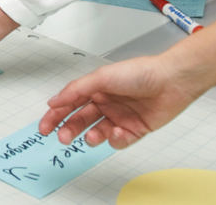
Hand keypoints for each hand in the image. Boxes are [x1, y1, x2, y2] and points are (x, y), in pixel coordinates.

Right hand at [39, 53, 210, 148]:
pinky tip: (117, 132)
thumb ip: (76, 90)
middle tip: (63, 137)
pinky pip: (119, 141)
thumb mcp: (101, 77)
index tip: (44, 127)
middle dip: (69, 130)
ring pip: (97, 134)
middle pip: (80, 121)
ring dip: (91, 137)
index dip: (55, 116)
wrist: (171, 82)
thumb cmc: (139, 73)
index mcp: (95, 89)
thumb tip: (54, 101)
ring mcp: (119, 117)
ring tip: (92, 136)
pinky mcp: (135, 130)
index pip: (69, 104)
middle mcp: (106, 103)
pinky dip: (115, 140)